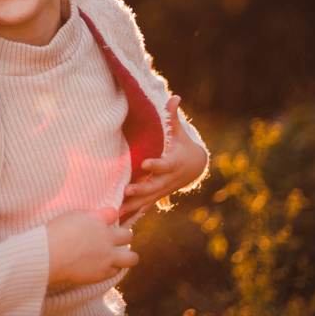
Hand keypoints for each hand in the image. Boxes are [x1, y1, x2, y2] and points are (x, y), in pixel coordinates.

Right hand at [45, 207, 137, 285]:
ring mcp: (107, 256)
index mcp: (97, 220)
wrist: (51, 254)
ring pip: (132, 258)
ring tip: (120, 257)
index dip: (111, 216)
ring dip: (127, 256)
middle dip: (124, 237)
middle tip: (116, 240)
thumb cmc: (55, 233)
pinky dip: (113, 269)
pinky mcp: (103, 272)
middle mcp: (106, 237)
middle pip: (128, 235)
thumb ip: (87, 216)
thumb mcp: (71, 216)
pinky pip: (117, 271)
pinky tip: (105, 266)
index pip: (114, 213)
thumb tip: (94, 217)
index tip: (106, 220)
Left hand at [120, 96, 208, 218]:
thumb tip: (175, 97)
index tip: (145, 163)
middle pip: (154, 185)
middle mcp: (168, 179)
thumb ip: (173, 117)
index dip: (156, 164)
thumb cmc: (182, 146)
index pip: (165, 164)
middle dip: (141, 190)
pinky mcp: (157, 194)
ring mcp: (163, 188)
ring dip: (134, 205)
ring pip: (148, 199)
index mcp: (174, 162)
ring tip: (119, 210)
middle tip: (127, 191)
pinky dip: (134, 212)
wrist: (195, 167)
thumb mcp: (179, 132)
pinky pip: (145, 205)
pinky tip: (120, 219)